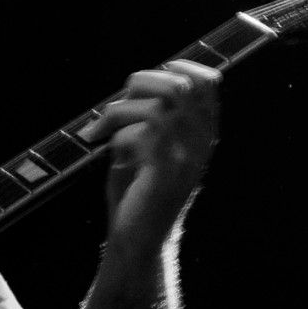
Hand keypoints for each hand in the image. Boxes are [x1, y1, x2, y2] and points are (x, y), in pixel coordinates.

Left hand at [81, 60, 220, 252]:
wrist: (139, 241)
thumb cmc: (137, 193)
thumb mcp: (147, 146)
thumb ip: (149, 117)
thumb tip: (136, 84)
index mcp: (200, 136)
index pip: (209, 83)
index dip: (180, 66)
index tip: (150, 75)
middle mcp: (200, 145)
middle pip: (182, 85)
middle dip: (141, 82)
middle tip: (115, 106)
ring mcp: (186, 158)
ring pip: (159, 105)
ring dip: (119, 110)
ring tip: (98, 129)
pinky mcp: (164, 173)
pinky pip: (143, 133)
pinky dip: (116, 132)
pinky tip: (101, 143)